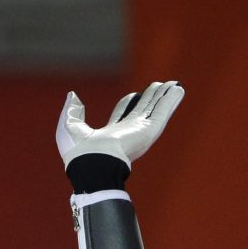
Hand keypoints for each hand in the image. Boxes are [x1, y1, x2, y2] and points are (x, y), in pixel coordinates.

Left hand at [56, 80, 184, 168]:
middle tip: (159, 86)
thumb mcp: (69, 126)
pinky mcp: (149, 131)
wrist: (93, 164)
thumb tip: (73, 96)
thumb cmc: (79, 152)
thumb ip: (72, 111)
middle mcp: (128, 133)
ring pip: (155, 109)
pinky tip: (178, 89)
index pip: (122, 114)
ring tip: (174, 84)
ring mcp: (140, 131)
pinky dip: (171, 100)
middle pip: (142, 111)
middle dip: (151, 98)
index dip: (128, 103)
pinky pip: (163, 111)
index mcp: (110, 134)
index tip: (133, 95)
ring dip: (165, 97)